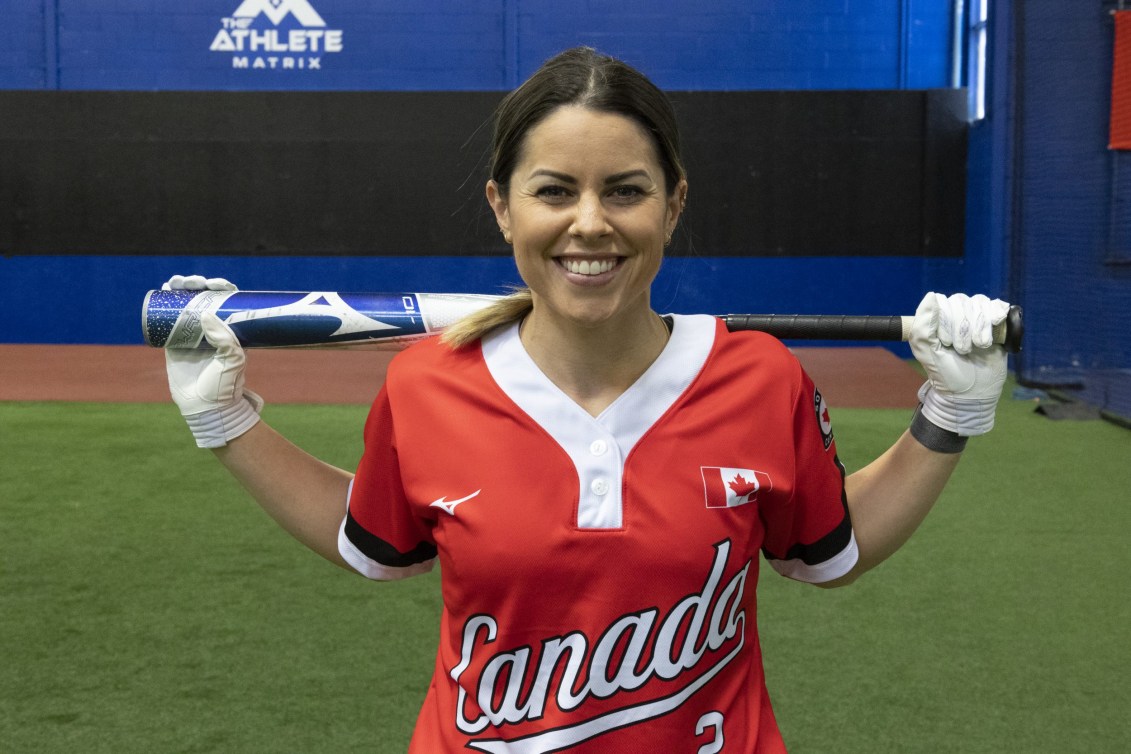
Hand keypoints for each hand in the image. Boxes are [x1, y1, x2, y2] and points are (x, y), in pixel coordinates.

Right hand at [163, 275, 261, 447]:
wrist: (206, 408)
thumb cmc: (225, 387)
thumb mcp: (233, 361)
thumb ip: (224, 339)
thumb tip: (205, 314)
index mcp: (230, 331)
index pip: (227, 302)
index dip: (221, 288)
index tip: (217, 284)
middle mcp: (212, 330)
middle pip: (204, 299)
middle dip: (198, 285)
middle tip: (194, 282)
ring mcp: (193, 336)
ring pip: (185, 306)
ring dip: (181, 289)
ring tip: (176, 282)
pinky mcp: (175, 344)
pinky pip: (168, 320)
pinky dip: (165, 304)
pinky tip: (163, 291)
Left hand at [909, 292, 1009, 435]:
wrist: (973, 394)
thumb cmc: (947, 374)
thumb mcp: (928, 353)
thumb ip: (923, 326)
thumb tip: (931, 296)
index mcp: (936, 322)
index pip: (943, 303)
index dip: (947, 322)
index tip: (947, 344)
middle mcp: (955, 317)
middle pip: (962, 302)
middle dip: (963, 328)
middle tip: (963, 350)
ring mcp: (976, 320)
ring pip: (979, 303)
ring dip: (980, 326)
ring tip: (979, 346)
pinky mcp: (995, 325)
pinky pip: (996, 305)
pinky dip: (996, 314)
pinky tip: (996, 326)